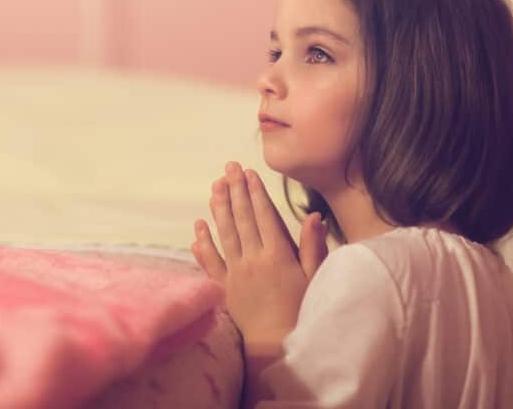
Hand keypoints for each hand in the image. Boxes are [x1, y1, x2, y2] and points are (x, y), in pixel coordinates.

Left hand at [191, 162, 328, 348]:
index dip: (256, 192)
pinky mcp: (223, 287)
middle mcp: (253, 260)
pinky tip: (199, 225)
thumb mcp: (314, 277)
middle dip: (236, 190)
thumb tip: (314, 216)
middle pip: (242, 218)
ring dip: (219, 208)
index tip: (249, 172)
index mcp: (277, 255)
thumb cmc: (300, 310)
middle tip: (229, 167)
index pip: (264, 216)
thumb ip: (312, 246)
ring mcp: (236, 273)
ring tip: (215, 185)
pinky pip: (211, 261)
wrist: (276, 344)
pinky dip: (203, 242)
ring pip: (225, 234)